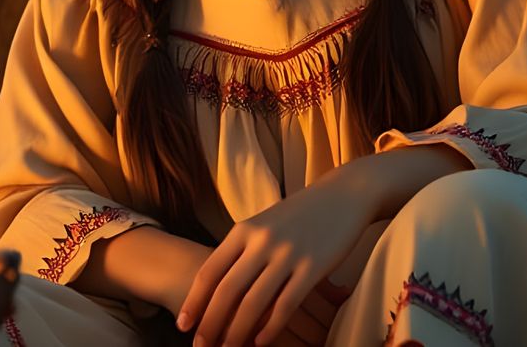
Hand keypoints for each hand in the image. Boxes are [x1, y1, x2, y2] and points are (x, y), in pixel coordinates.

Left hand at [176, 178, 373, 346]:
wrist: (344, 194)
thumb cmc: (300, 213)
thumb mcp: (264, 223)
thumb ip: (243, 249)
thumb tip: (219, 286)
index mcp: (243, 230)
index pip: (209, 271)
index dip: (194, 301)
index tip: (183, 325)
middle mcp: (260, 241)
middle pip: (226, 291)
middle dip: (210, 324)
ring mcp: (287, 254)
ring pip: (253, 303)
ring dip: (237, 333)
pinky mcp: (313, 266)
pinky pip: (286, 305)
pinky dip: (270, 328)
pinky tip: (261, 343)